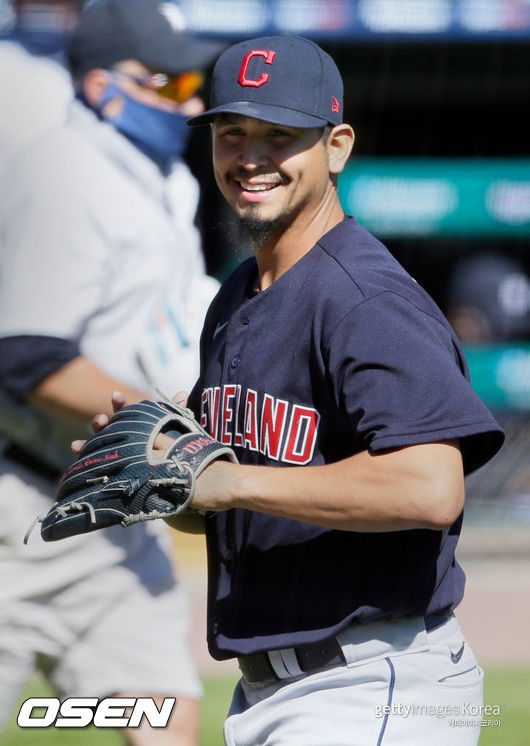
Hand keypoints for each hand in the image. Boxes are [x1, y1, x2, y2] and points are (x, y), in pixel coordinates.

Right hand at [71, 390, 188, 453]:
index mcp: (131, 424)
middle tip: (101, 419)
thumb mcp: (168, 428)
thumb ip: (172, 410)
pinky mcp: (104, 464)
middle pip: (106, 426)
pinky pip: (91, 459)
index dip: (119, 404)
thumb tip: (183, 393)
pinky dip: (81, 453)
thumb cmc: (162, 445)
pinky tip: (75, 449)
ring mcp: (109, 448)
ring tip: (81, 442)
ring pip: (97, 441)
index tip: (117, 396)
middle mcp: (117, 434)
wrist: (160, 473)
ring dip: (89, 439)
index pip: (124, 412)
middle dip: (101, 421)